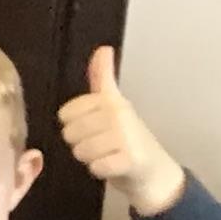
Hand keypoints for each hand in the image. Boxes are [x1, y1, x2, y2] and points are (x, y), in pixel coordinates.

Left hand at [56, 46, 184, 217]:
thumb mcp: (115, 104)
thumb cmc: (128, 137)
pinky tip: (115, 166)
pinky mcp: (130, 159)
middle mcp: (119, 114)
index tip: (95, 126)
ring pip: (80, 151)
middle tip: (103, 145)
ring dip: (91, 158)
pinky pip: (94, 167)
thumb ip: (102, 78)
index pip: (66, 113)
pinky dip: (101, 171)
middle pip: (70, 133)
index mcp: (111, 100)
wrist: (155, 170)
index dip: (74, 124)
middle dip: (81, 143)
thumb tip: (103, 48)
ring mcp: (126, 136)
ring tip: (109, 155)